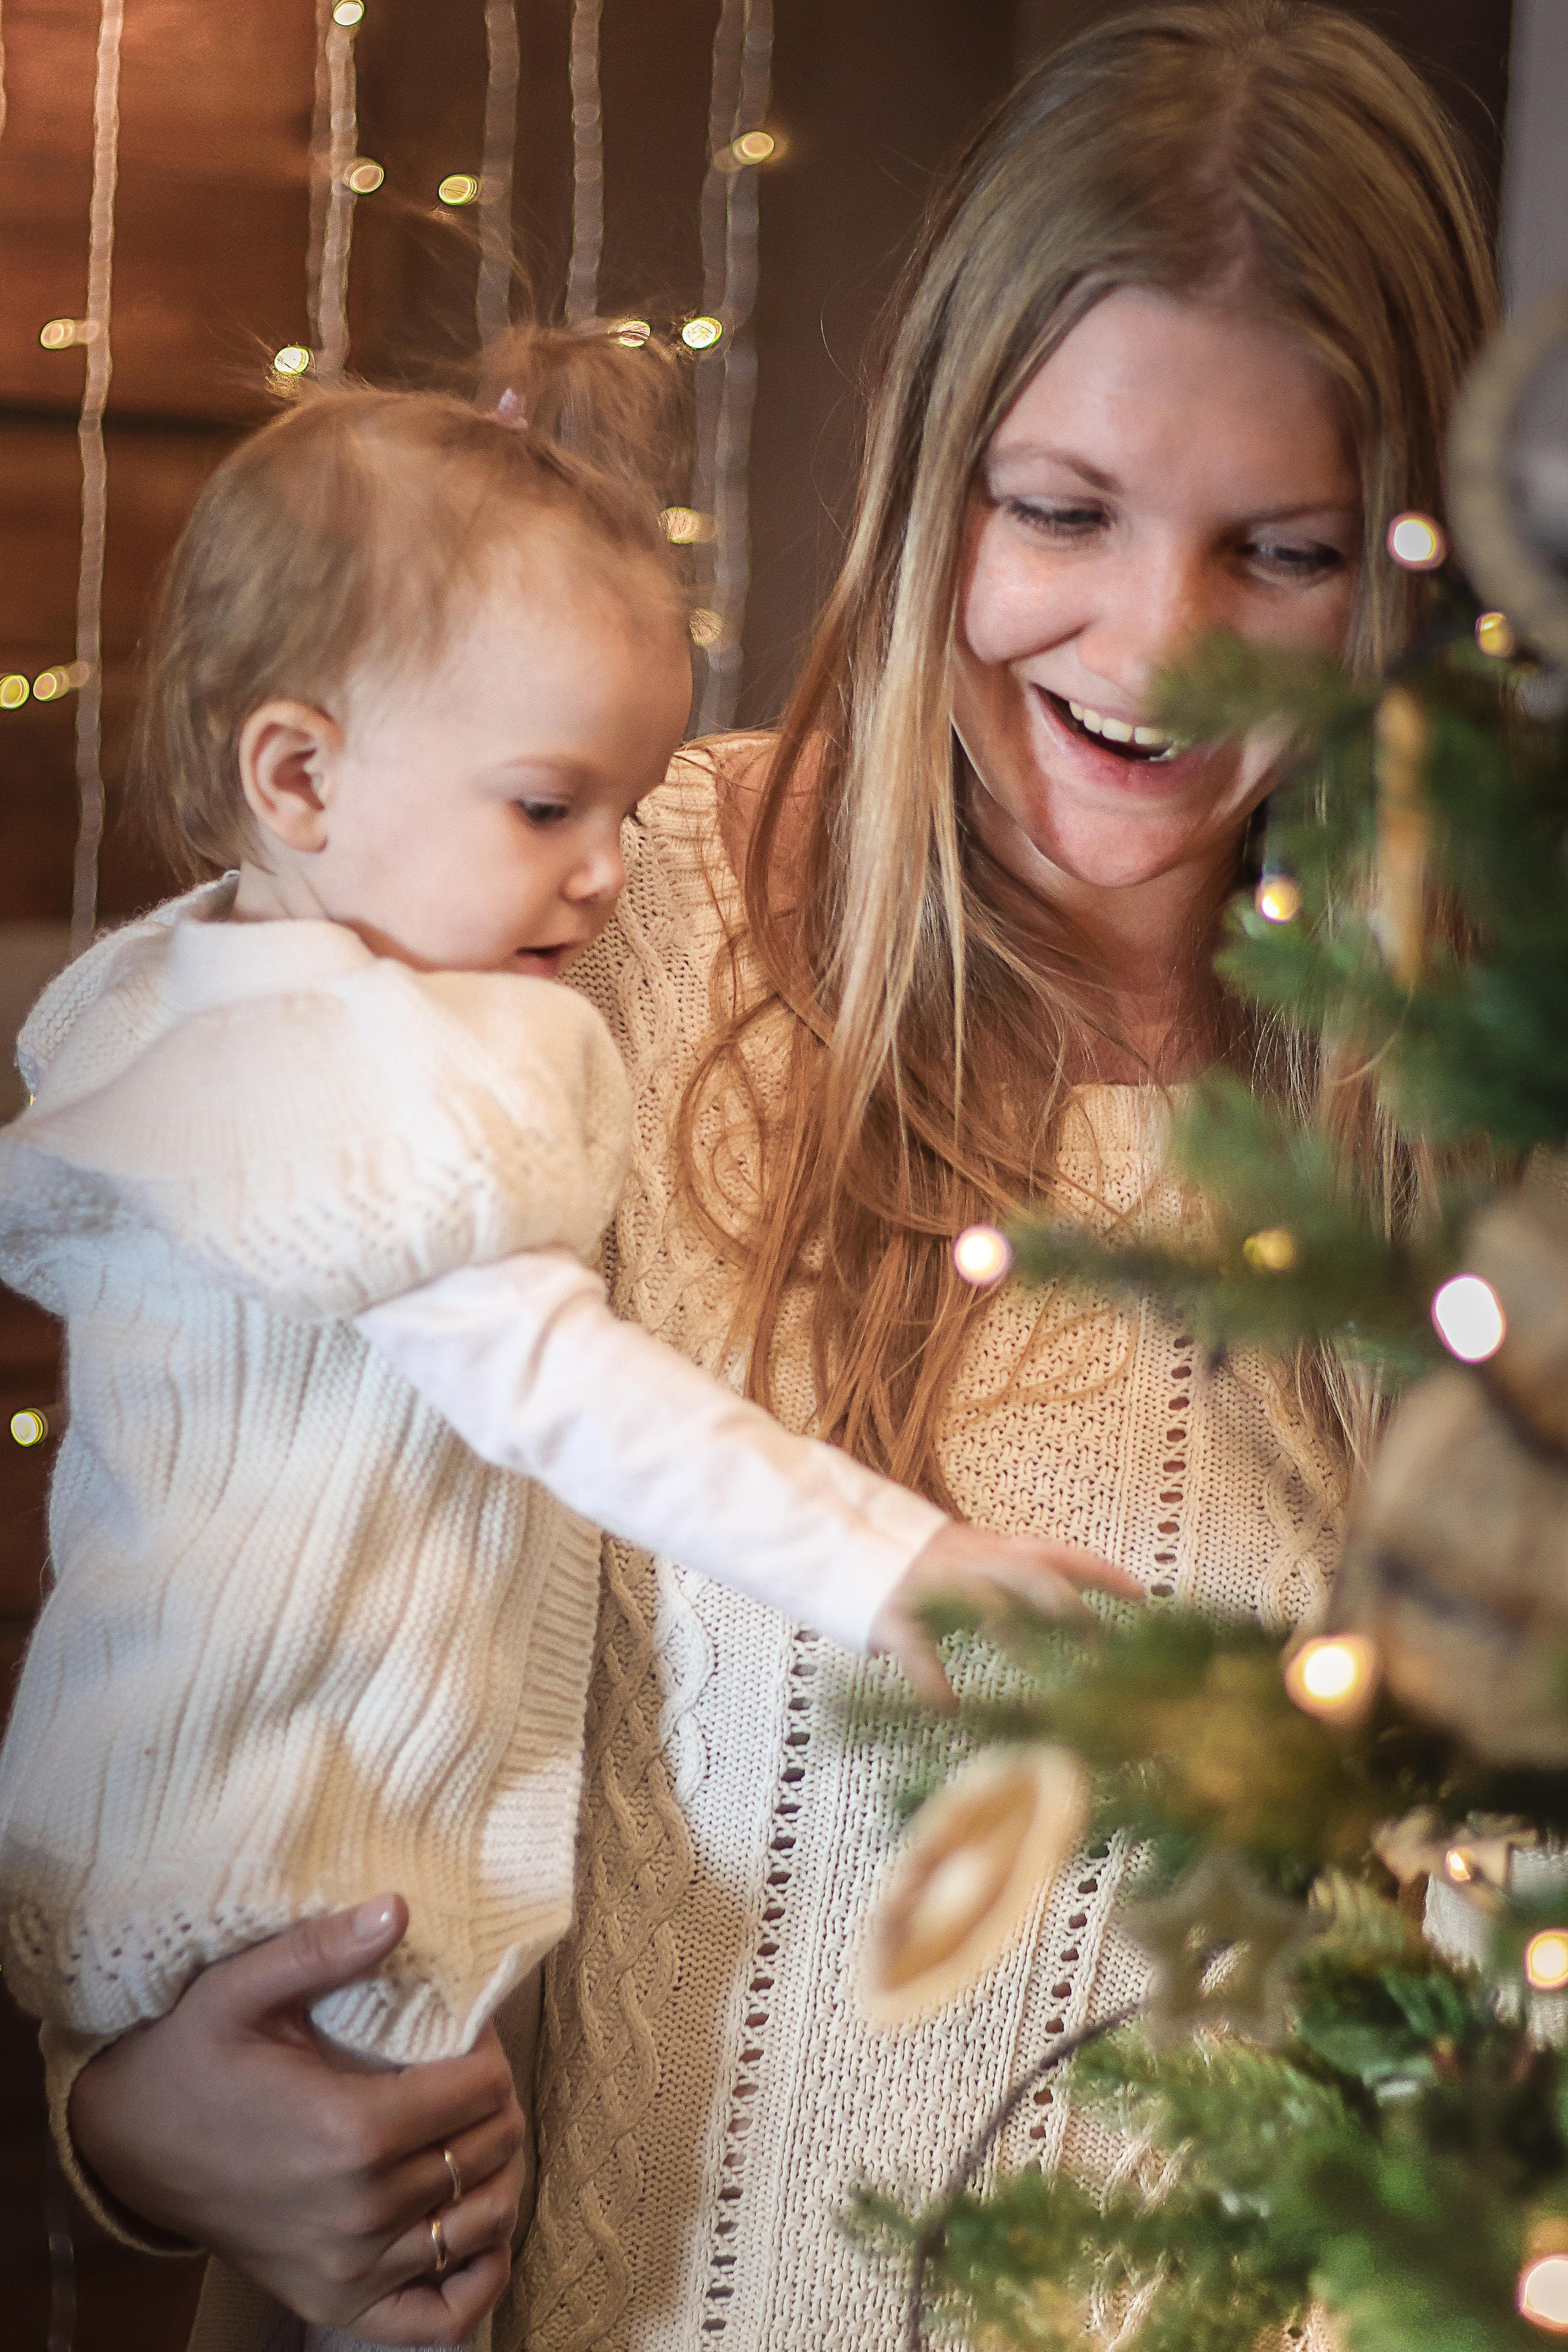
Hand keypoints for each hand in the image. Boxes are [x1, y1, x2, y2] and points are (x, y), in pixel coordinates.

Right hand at [69, 1896, 528, 2343]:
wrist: (130, 2143)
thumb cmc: (192, 2057)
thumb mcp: (241, 1987)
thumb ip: (323, 1949)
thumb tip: (400, 1907)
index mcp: (348, 2131)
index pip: (480, 2090)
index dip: (489, 2051)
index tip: (468, 2031)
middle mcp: (359, 2210)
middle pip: (488, 2151)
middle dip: (498, 2102)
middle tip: (472, 2071)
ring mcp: (350, 2268)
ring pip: (481, 2222)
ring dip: (499, 2172)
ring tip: (476, 2130)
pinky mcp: (336, 2303)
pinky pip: (441, 2317)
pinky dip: (478, 2277)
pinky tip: (478, 2230)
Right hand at [868, 1520, 1143, 1707]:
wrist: (840, 1542)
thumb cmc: (918, 1568)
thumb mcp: (971, 1560)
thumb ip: (1013, 1578)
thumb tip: (1071, 1606)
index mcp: (991, 1549)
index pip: (1055, 1553)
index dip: (1100, 1571)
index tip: (1143, 1596)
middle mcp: (968, 1561)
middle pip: (1026, 1571)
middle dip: (1067, 1603)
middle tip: (1100, 1641)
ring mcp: (930, 1586)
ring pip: (978, 1598)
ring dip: (1010, 1630)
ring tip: (1038, 1668)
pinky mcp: (893, 1614)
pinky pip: (914, 1645)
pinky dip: (930, 1675)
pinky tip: (947, 1705)